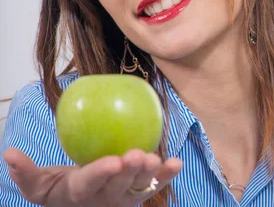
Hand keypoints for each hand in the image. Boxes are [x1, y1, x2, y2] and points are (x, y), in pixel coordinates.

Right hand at [2, 147, 181, 206]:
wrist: (80, 204)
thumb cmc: (60, 190)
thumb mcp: (40, 185)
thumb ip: (27, 173)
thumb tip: (9, 153)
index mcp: (80, 193)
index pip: (91, 183)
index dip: (102, 173)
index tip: (112, 161)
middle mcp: (106, 198)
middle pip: (119, 185)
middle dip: (129, 171)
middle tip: (138, 155)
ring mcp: (125, 197)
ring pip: (139, 186)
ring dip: (150, 173)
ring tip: (156, 159)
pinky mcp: (140, 193)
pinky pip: (156, 185)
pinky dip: (167, 175)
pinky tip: (176, 163)